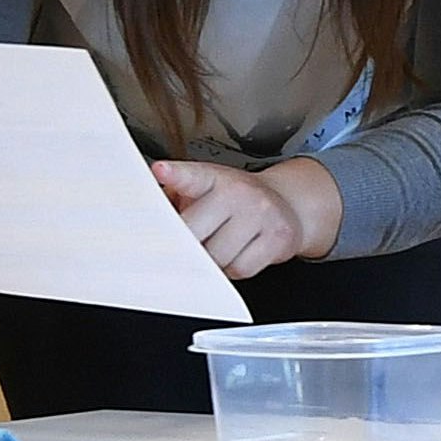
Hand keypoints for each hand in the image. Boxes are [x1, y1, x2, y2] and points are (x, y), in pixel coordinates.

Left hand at [154, 160, 338, 279]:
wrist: (288, 205)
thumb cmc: (237, 201)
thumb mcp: (208, 189)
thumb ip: (177, 198)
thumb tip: (151, 220)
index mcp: (215, 178)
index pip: (192, 176)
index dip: (175, 174)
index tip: (160, 171)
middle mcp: (239, 192)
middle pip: (195, 232)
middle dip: (186, 244)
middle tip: (188, 243)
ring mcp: (260, 215)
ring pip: (217, 257)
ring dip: (211, 260)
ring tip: (220, 245)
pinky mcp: (277, 239)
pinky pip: (239, 269)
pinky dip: (233, 270)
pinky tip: (237, 254)